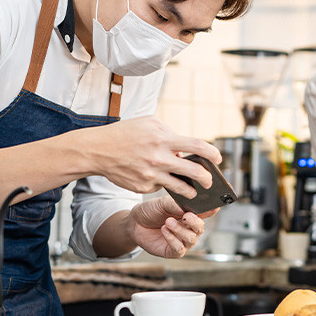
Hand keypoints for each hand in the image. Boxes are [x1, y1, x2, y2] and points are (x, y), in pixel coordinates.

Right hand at [84, 115, 220, 197]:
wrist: (98, 151)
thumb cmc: (126, 134)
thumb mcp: (150, 124)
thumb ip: (170, 134)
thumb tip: (184, 150)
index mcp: (163, 140)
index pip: (197, 146)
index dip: (212, 153)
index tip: (218, 158)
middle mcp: (160, 159)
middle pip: (195, 173)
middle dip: (208, 179)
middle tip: (210, 181)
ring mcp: (152, 175)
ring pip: (182, 188)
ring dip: (191, 191)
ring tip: (194, 190)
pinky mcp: (144, 187)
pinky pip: (161, 187)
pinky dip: (163, 184)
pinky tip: (158, 180)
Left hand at [127, 195, 218, 257]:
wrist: (135, 223)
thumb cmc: (150, 211)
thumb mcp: (162, 203)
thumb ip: (176, 204)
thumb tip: (188, 208)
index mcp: (190, 214)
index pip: (205, 213)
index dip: (211, 211)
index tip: (214, 207)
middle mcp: (189, 228)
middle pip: (200, 228)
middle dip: (195, 222)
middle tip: (185, 216)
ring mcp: (182, 241)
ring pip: (191, 239)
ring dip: (180, 230)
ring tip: (167, 222)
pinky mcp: (173, 251)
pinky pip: (179, 249)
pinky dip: (173, 239)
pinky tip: (164, 230)